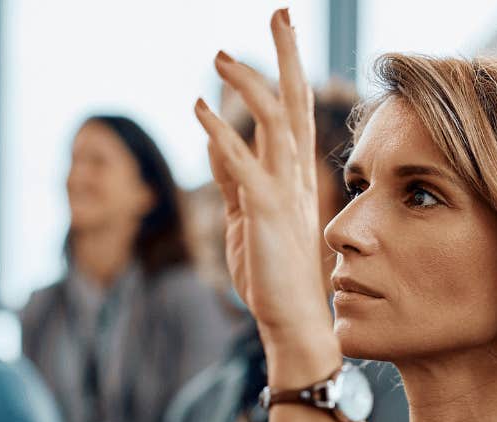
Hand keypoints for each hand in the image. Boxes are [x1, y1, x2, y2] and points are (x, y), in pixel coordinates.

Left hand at [197, 11, 334, 361]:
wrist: (290, 317)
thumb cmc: (270, 270)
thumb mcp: (247, 211)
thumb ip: (233, 174)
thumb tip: (216, 138)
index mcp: (293, 173)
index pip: (294, 107)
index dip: (289, 66)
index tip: (284, 27)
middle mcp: (295, 174)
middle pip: (296, 100)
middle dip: (288, 53)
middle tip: (281, 11)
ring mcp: (284, 190)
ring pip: (274, 120)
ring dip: (247, 83)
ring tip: (219, 56)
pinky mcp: (266, 210)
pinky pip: (244, 162)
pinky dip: (221, 132)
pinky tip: (200, 108)